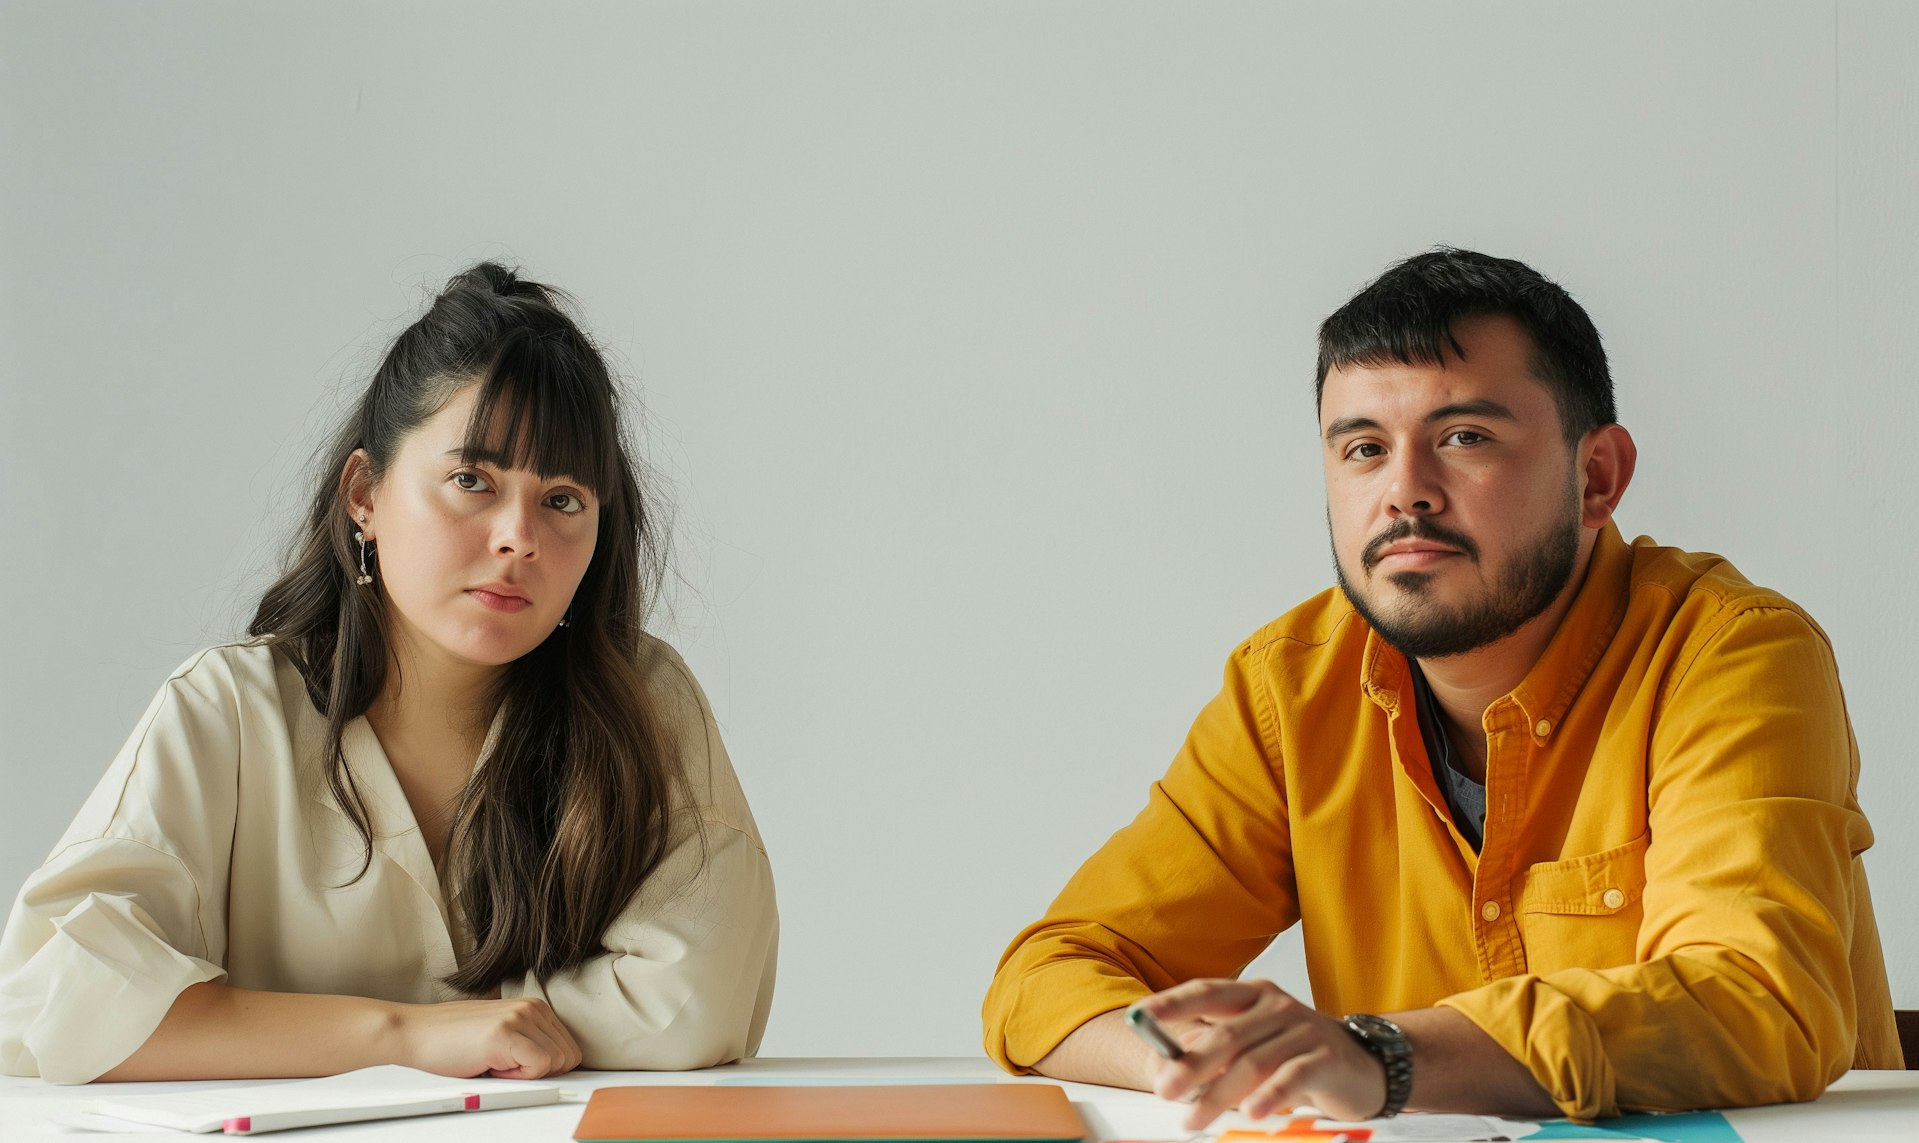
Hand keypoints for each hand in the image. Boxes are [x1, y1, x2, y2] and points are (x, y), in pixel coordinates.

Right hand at [391, 997, 583, 1078]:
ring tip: (492, 1060)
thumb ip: (532, 1042)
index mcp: (535, 1007)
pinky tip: (489, 1064)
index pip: (570, 1049)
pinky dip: (515, 1076)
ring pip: (556, 1063)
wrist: (415, 1034)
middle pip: (568, 1057)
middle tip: (501, 1063)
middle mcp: (532, 1008)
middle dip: (537, 1071)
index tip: (513, 1062)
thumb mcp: (503, 1034)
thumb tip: (563, 1065)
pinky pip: (539, 1066)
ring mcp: (520, 1018)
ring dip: (524, 1073)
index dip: (542, 1067)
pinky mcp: (506, 1033)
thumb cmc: (454, 1040)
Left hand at [1140, 979, 1386, 1127]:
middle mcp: (1276, 1004)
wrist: (1363, 1066)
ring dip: (1220, 1095)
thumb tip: (1169, 1062)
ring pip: (1254, 1061)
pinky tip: (1252, 1114)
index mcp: (1252, 994)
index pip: (1206, 991)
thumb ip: (1214, 1048)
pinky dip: (1270, 1096)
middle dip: (1190, 1065)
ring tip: (1195, 1120)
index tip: (1140, 1018)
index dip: (1172, 1003)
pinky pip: (1292, 1077)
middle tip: (1164, 1090)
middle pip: (1226, 1033)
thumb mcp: (1252, 1044)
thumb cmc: (1295, 1053)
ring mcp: (1303, 1028)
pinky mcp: (1326, 1058)